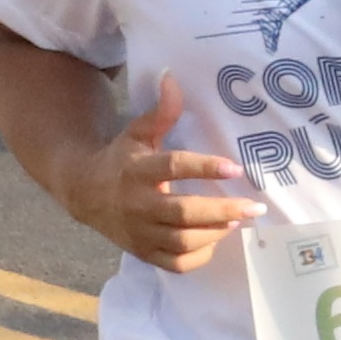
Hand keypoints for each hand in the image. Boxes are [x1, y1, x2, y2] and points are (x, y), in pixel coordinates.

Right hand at [72, 69, 261, 274]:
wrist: (85, 194)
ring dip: (215, 233)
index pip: (174, 167)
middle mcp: (138, 204)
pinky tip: (216, 239)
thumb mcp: (138, 132)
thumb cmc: (122, 160)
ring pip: (183, 242)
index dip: (205, 168)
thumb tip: (172, 76)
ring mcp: (140, 233)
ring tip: (238, 220)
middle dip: (223, 211)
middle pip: (184, 213)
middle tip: (255, 207)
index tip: (235, 167)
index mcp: (138, 170)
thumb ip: (160, 111)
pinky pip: (176, 264)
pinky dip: (199, 256)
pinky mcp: (143, 253)